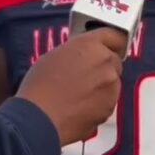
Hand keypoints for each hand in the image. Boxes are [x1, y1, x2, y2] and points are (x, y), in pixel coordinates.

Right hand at [16, 27, 125, 145]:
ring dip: (101, 85)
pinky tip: (79, 107)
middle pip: (114, 60)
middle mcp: (106, 63)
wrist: (40, 118)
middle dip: (103, 65)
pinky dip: (98, 103)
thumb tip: (83, 57)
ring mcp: (111, 87)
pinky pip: (107, 101)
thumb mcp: (55, 55)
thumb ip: (78, 52)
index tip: (104, 46)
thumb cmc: (40, 86)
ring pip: (112, 82)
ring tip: (78, 94)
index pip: (114, 36)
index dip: (109, 42)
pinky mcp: (110, 108)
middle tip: (84, 74)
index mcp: (91, 45)